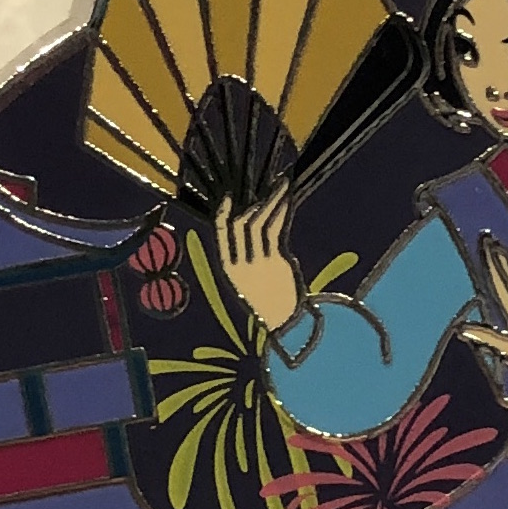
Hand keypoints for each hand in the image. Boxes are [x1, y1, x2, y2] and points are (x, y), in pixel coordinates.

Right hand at [214, 180, 301, 335]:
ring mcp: (256, 262)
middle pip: (240, 224)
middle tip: (266, 184)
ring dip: (270, 201)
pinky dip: (280, 212)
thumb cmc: (270, 303)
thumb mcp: (255, 281)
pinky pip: (274, 231)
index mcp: (228, 268)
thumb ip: (257, 258)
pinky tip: (286, 201)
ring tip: (282, 185)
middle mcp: (239, 264)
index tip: (227, 196)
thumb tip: (269, 233)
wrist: (284, 325)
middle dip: (254, 201)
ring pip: (257, 223)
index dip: (222, 213)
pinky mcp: (274, 262)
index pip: (221, 233)